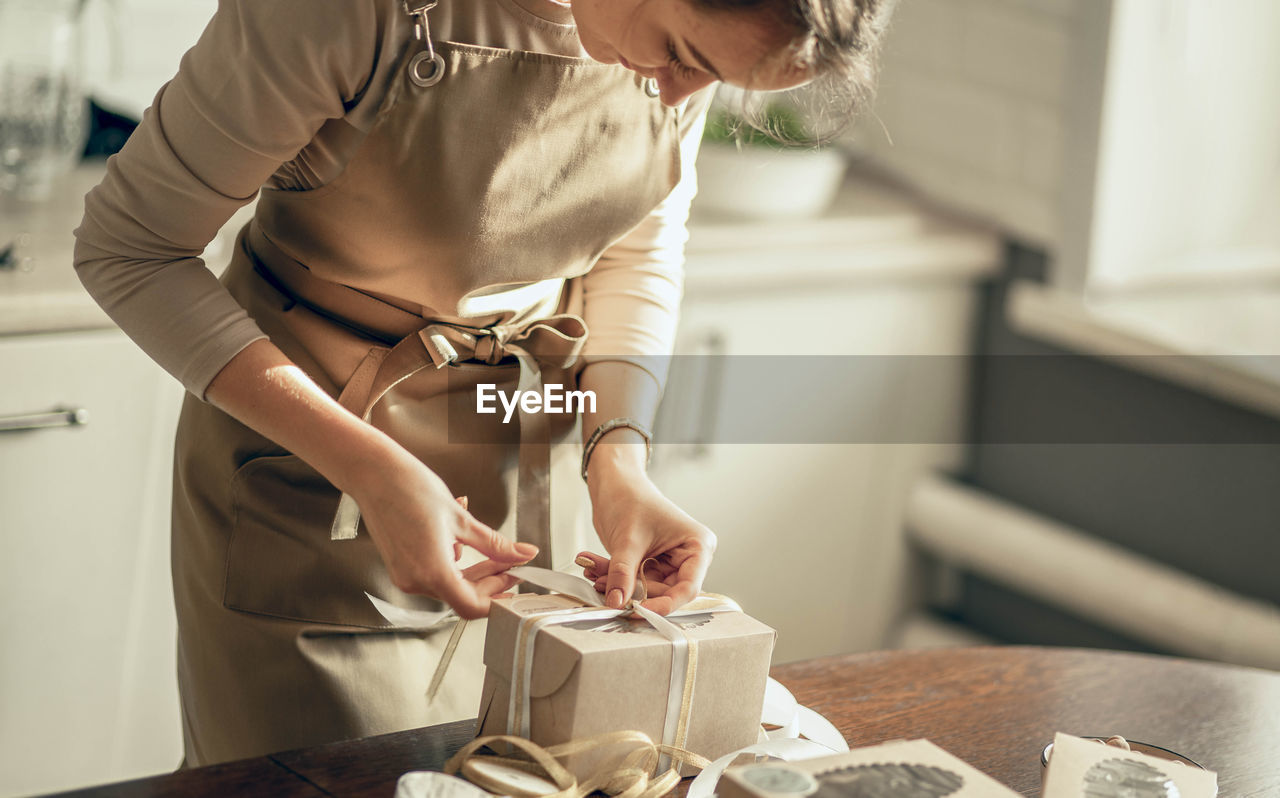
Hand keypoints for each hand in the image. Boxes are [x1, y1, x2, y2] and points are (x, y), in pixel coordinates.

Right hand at [350, 447, 535, 619]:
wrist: (374, 474)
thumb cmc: (409, 488)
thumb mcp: (461, 518)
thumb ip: (494, 543)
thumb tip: (522, 554)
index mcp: (432, 572)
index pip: (472, 606)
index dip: (498, 596)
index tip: (514, 579)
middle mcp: (415, 581)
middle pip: (463, 596)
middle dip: (490, 580)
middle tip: (510, 561)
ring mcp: (405, 575)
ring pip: (450, 585)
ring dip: (473, 569)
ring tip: (489, 546)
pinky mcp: (400, 566)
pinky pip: (434, 573)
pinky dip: (453, 561)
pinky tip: (460, 538)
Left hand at [580, 456, 716, 614]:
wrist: (614, 484)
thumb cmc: (631, 498)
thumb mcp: (628, 539)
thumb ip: (622, 574)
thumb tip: (617, 603)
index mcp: (697, 546)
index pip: (688, 587)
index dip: (665, 603)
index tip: (640, 610)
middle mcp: (687, 557)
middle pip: (666, 592)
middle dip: (633, 592)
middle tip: (605, 586)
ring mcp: (668, 563)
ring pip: (645, 590)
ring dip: (618, 585)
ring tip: (595, 571)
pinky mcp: (650, 565)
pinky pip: (633, 582)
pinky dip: (613, 578)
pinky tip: (594, 566)